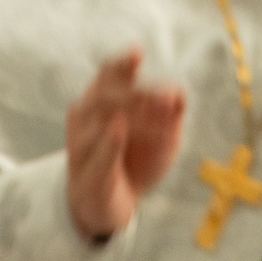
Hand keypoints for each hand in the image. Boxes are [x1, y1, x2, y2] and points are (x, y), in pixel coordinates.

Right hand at [66, 50, 186, 244]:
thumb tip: (179, 94)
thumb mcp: (165, 138)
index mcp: (105, 100)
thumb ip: (172, 115)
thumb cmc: (139, 160)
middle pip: (108, 95)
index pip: (108, 74)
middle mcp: (87, 116)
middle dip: (140, 95)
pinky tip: (118, 129)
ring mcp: (81, 144)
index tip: (137, 54)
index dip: (121, 64)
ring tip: (164, 124)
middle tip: (168, 101)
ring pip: (102, 121)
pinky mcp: (85, 174)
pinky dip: (108, 142)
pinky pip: (95, 155)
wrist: (115, 206)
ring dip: (136, 120)